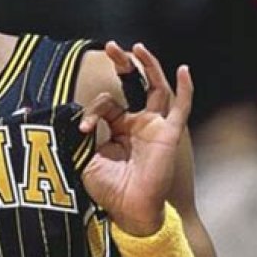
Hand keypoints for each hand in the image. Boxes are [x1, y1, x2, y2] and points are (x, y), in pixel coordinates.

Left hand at [79, 42, 192, 234]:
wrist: (130, 210)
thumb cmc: (109, 190)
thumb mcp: (87, 158)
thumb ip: (84, 135)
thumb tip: (72, 117)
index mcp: (118, 130)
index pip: (107, 103)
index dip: (92, 110)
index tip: (83, 128)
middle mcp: (138, 124)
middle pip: (134, 85)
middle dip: (124, 64)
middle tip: (110, 46)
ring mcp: (155, 127)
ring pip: (157, 87)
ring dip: (147, 65)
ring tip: (136, 47)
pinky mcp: (169, 133)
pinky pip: (181, 107)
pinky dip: (185, 88)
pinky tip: (183, 70)